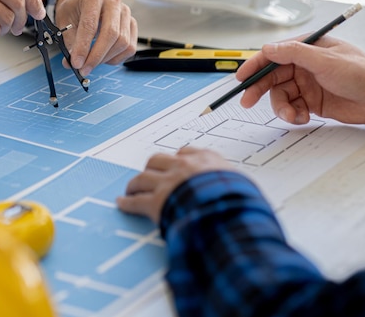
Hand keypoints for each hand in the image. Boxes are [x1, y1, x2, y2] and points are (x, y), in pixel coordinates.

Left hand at [54, 0, 137, 75]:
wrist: (83, 3)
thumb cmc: (74, 11)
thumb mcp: (64, 23)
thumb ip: (69, 43)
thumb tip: (71, 63)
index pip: (91, 25)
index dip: (83, 47)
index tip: (77, 63)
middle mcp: (113, 1)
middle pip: (111, 34)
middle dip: (96, 56)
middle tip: (84, 69)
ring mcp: (125, 12)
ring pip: (122, 43)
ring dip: (106, 59)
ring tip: (91, 62)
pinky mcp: (132, 24)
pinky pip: (129, 47)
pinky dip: (116, 58)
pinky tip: (103, 58)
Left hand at [116, 147, 234, 222]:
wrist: (230, 212)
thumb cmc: (241, 201)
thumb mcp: (243, 185)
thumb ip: (233, 183)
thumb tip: (239, 191)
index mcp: (206, 161)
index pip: (186, 152)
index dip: (178, 160)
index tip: (175, 164)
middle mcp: (183, 167)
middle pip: (158, 160)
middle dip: (152, 168)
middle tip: (150, 176)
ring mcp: (168, 183)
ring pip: (143, 177)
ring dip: (135, 184)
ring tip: (131, 189)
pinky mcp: (156, 202)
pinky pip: (136, 201)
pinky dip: (127, 202)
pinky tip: (121, 203)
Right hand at [236, 36, 364, 124]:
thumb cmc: (360, 72)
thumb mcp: (324, 59)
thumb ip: (294, 54)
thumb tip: (268, 49)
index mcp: (305, 49)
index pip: (273, 56)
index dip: (255, 66)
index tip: (241, 78)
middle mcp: (303, 66)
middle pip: (271, 78)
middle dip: (259, 90)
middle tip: (247, 101)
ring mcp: (306, 84)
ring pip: (280, 96)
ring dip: (282, 107)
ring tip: (293, 115)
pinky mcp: (311, 101)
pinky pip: (292, 108)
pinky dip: (294, 114)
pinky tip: (304, 117)